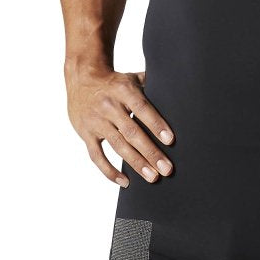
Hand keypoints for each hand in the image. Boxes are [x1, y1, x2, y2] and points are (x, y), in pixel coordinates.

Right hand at [65, 66, 173, 186]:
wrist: (82, 79)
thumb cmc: (115, 82)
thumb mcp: (132, 78)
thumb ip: (152, 86)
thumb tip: (178, 92)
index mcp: (123, 90)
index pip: (142, 109)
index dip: (156, 125)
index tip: (170, 141)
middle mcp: (109, 106)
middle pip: (132, 132)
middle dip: (150, 152)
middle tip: (166, 169)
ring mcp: (96, 121)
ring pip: (117, 146)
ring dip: (136, 163)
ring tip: (152, 177)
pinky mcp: (86, 133)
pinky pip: (97, 156)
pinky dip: (109, 171)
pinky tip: (125, 181)